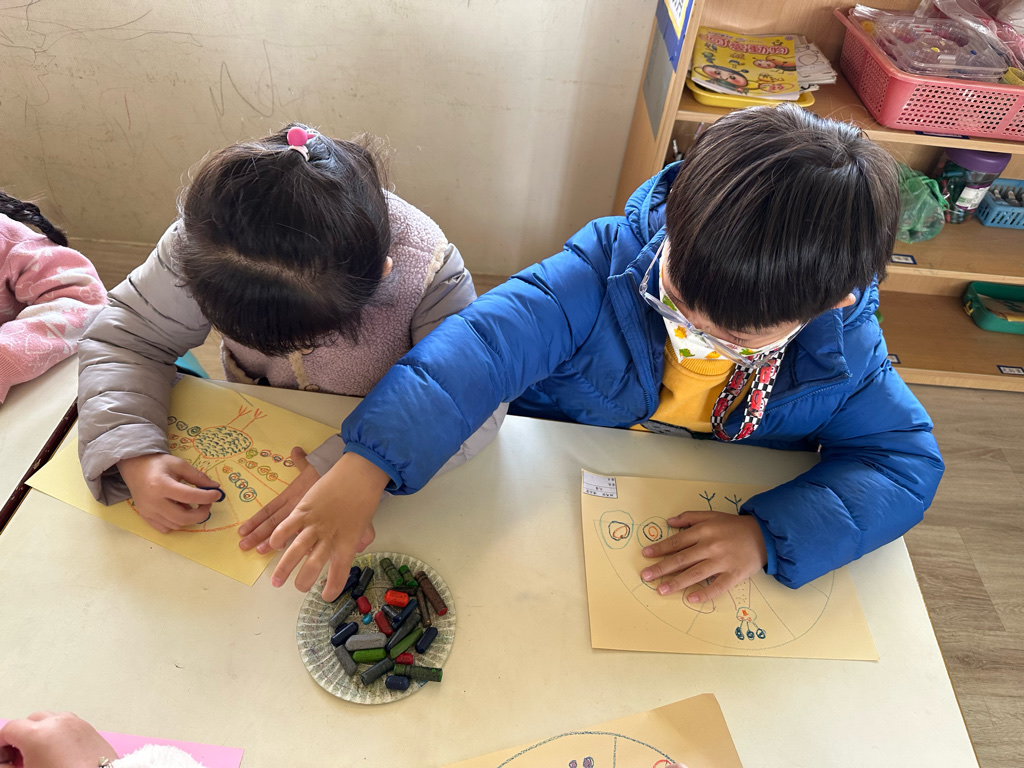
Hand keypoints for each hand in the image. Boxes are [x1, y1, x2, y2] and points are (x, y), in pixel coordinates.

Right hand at [0, 711, 115, 767]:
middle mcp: (57, 722)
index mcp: (37, 734)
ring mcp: (76, 723)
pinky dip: (58, 734)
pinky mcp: (89, 728)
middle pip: (31, 720)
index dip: (2, 744)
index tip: (4, 758)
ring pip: (51, 720)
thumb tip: (4, 764)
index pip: (10, 728)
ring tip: (39, 756)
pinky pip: (68, 725)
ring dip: (41, 733)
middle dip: (22, 737)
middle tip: (18, 758)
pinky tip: (58, 754)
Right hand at [117, 453, 221, 532]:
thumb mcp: (179, 465)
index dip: (206, 497)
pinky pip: (166, 528)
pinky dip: (177, 523)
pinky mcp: (145, 517)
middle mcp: (153, 501)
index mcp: (161, 485)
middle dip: (201, 513)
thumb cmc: (159, 465)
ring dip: (190, 518)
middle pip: (182, 517)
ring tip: (193, 505)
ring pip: (176, 524)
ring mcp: (148, 512)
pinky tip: (180, 511)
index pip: (188, 496)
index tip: (217, 494)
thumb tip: (215, 487)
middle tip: (207, 504)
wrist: (135, 468)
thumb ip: (198, 476)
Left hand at [237, 447, 319, 552]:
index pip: (268, 510)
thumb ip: (301, 461)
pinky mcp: (318, 522)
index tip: (242, 531)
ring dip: (271, 542)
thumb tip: (296, 450)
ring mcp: (305, 516)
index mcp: (290, 495)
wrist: (344, 476)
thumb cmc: (328, 471)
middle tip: (244, 546)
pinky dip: (298, 543)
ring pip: (284, 531)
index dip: (255, 521)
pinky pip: (305, 535)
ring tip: (259, 551)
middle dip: (257, 535)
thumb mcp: (312, 465)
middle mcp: (293, 507)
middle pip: (271, 523)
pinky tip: (290, 553)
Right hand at [263, 451, 388, 599]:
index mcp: (347, 543)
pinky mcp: (304, 509)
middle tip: (297, 588)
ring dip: (285, 566)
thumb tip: (357, 549)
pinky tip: (273, 546)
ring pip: (297, 550)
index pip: (340, 571)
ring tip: (277, 580)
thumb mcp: (365, 523)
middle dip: (303, 581)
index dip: (333, 587)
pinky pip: (288, 526)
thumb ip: (360, 539)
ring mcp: (315, 524)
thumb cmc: (363, 499)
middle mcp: (330, 537)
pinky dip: (279, 537)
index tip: (326, 596)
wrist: (358, 475)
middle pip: (314, 565)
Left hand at [640, 511, 766, 603]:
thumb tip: (669, 522)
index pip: (677, 542)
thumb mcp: (712, 515)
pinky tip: (691, 599)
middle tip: (645, 576)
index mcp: (704, 531)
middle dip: (661, 568)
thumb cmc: (734, 526)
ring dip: (677, 582)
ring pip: (695, 574)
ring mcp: (722, 562)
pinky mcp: (734, 575)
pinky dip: (705, 593)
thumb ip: (690, 517)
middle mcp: (710, 546)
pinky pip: (718, 586)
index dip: (660, 548)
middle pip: (682, 559)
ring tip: (661, 589)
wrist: (764, 535)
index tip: (646, 555)